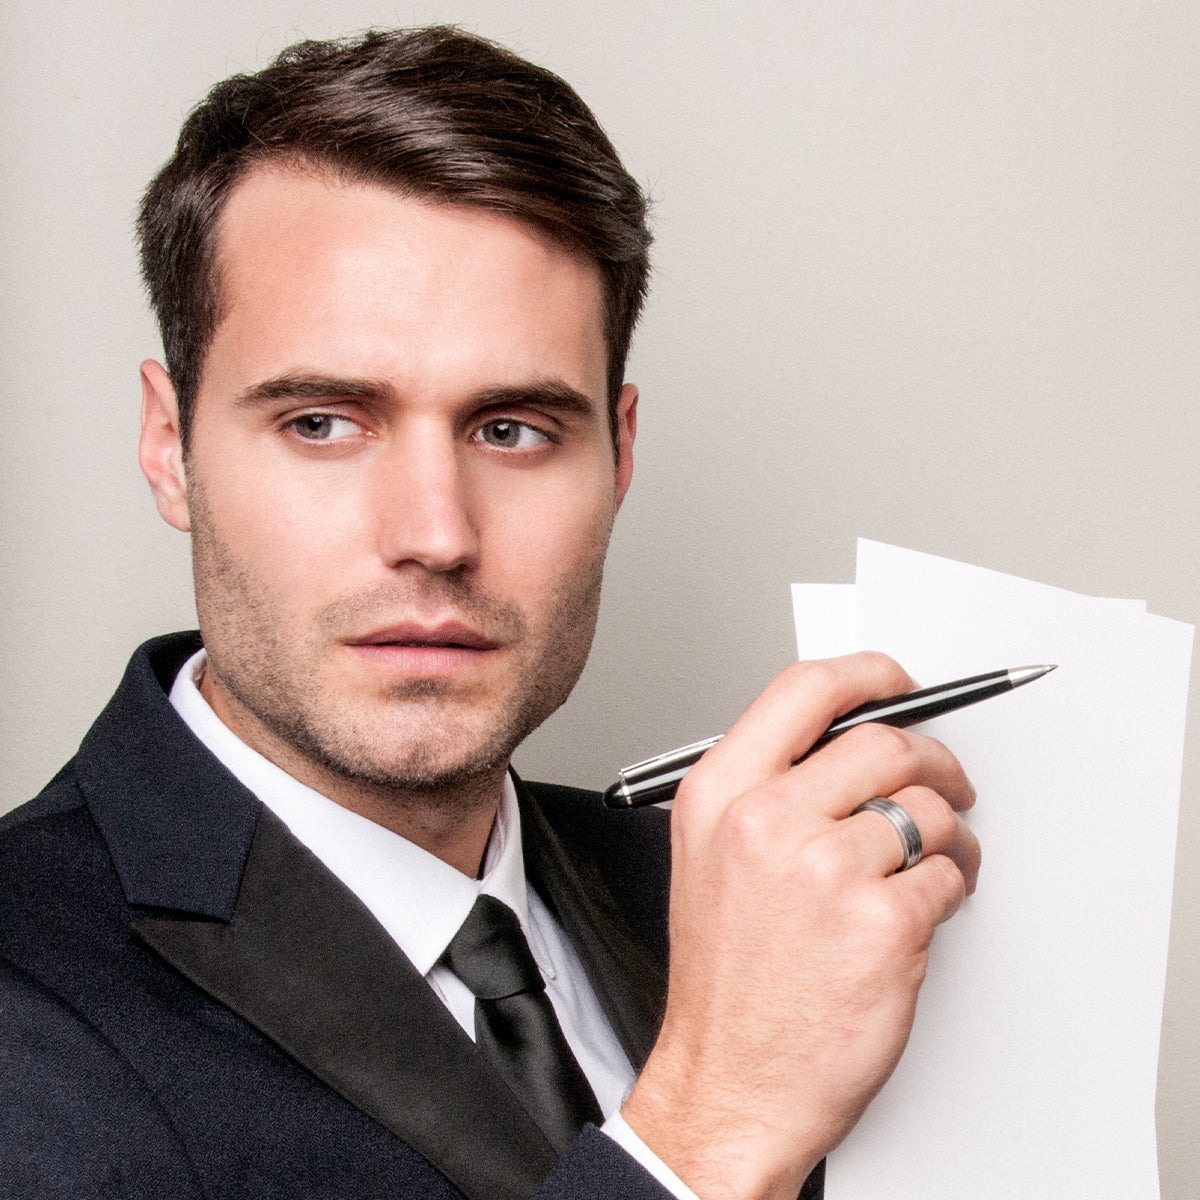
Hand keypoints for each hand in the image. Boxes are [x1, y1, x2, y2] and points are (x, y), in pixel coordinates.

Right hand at [621, 653, 979, 1199]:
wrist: (730, 1082)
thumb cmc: (724, 978)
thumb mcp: (710, 854)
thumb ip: (769, 785)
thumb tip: (850, 743)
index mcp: (719, 793)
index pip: (806, 690)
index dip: (868, 675)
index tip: (900, 684)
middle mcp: (766, 821)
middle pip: (884, 742)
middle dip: (934, 758)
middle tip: (947, 780)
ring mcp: (825, 873)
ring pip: (928, 809)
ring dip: (951, 832)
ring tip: (940, 860)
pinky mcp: (882, 927)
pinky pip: (947, 874)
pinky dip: (952, 886)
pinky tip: (928, 905)